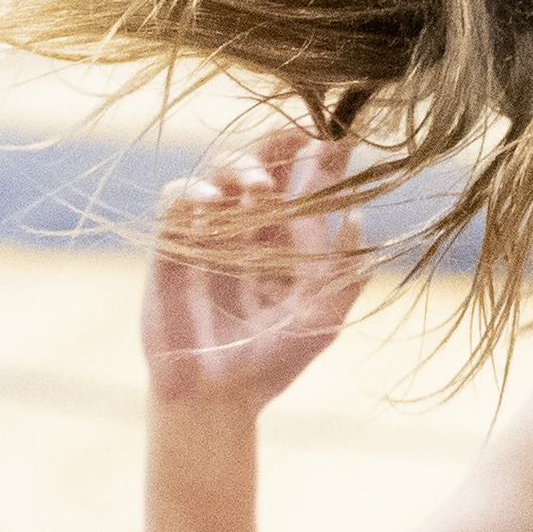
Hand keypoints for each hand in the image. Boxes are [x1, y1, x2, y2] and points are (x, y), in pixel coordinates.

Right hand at [142, 129, 368, 412]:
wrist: (216, 398)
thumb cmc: (273, 364)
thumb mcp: (322, 319)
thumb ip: (345, 272)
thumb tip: (359, 215)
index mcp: (290, 243)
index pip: (305, 186)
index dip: (321, 158)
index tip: (339, 133)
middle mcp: (251, 231)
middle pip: (263, 166)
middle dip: (279, 146)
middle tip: (296, 138)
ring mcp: (211, 234)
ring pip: (221, 174)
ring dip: (241, 167)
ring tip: (260, 188)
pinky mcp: (173, 245)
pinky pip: (177, 200)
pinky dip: (193, 190)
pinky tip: (211, 202)